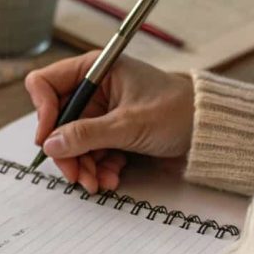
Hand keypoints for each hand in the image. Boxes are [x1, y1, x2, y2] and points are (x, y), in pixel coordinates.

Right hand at [24, 53, 194, 193]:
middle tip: (76, 175)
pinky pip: (91, 152)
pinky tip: (111, 178)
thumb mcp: (130, 124)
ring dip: (82, 165)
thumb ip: (87, 134)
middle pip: (58, 120)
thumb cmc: (178, 111)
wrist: (210, 131)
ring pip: (73, 141)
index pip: (46, 84)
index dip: (42, 112)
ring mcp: (102, 112)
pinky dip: (98, 168)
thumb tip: (50, 144)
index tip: (48, 140)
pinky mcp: (111, 132)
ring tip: (98, 183)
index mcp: (95, 69)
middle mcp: (94, 88)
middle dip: (66, 150)